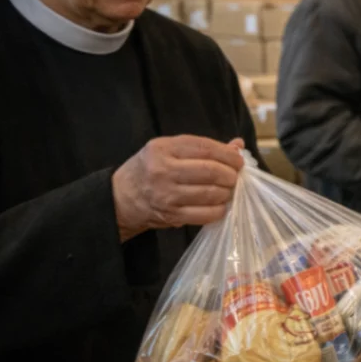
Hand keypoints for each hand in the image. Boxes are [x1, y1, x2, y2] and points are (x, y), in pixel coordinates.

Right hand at [112, 135, 245, 241]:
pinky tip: (219, 204)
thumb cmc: (151, 169)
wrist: (122, 197)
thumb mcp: (170, 150)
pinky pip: (207, 214)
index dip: (228, 155)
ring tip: (228, 190)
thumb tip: (238, 145)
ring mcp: (167, 195)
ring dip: (227, 192)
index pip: (205, 148)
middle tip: (234, 177)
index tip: (238, 160)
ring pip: (211, 193)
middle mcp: (163, 170)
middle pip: (211, 171)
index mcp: (163, 148)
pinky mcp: (172, 215)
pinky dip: (220, 209)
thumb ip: (203, 147)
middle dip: (231, 174)